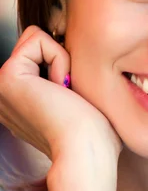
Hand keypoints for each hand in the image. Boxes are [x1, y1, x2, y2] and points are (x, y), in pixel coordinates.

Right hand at [0, 26, 120, 160]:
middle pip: (38, 42)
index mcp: (20, 101)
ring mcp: (1, 85)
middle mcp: (5, 93)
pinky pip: (39, 39)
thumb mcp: (80, 101)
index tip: (72, 99)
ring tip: (66, 95)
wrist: (87, 151)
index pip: (42, 53)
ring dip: (63, 61)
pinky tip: (61, 89)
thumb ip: (67, 81)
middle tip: (70, 96)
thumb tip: (72, 67)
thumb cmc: (95, 134)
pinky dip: (60, 59)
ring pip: (37, 39)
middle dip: (63, 60)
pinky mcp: (7, 76)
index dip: (67, 64)